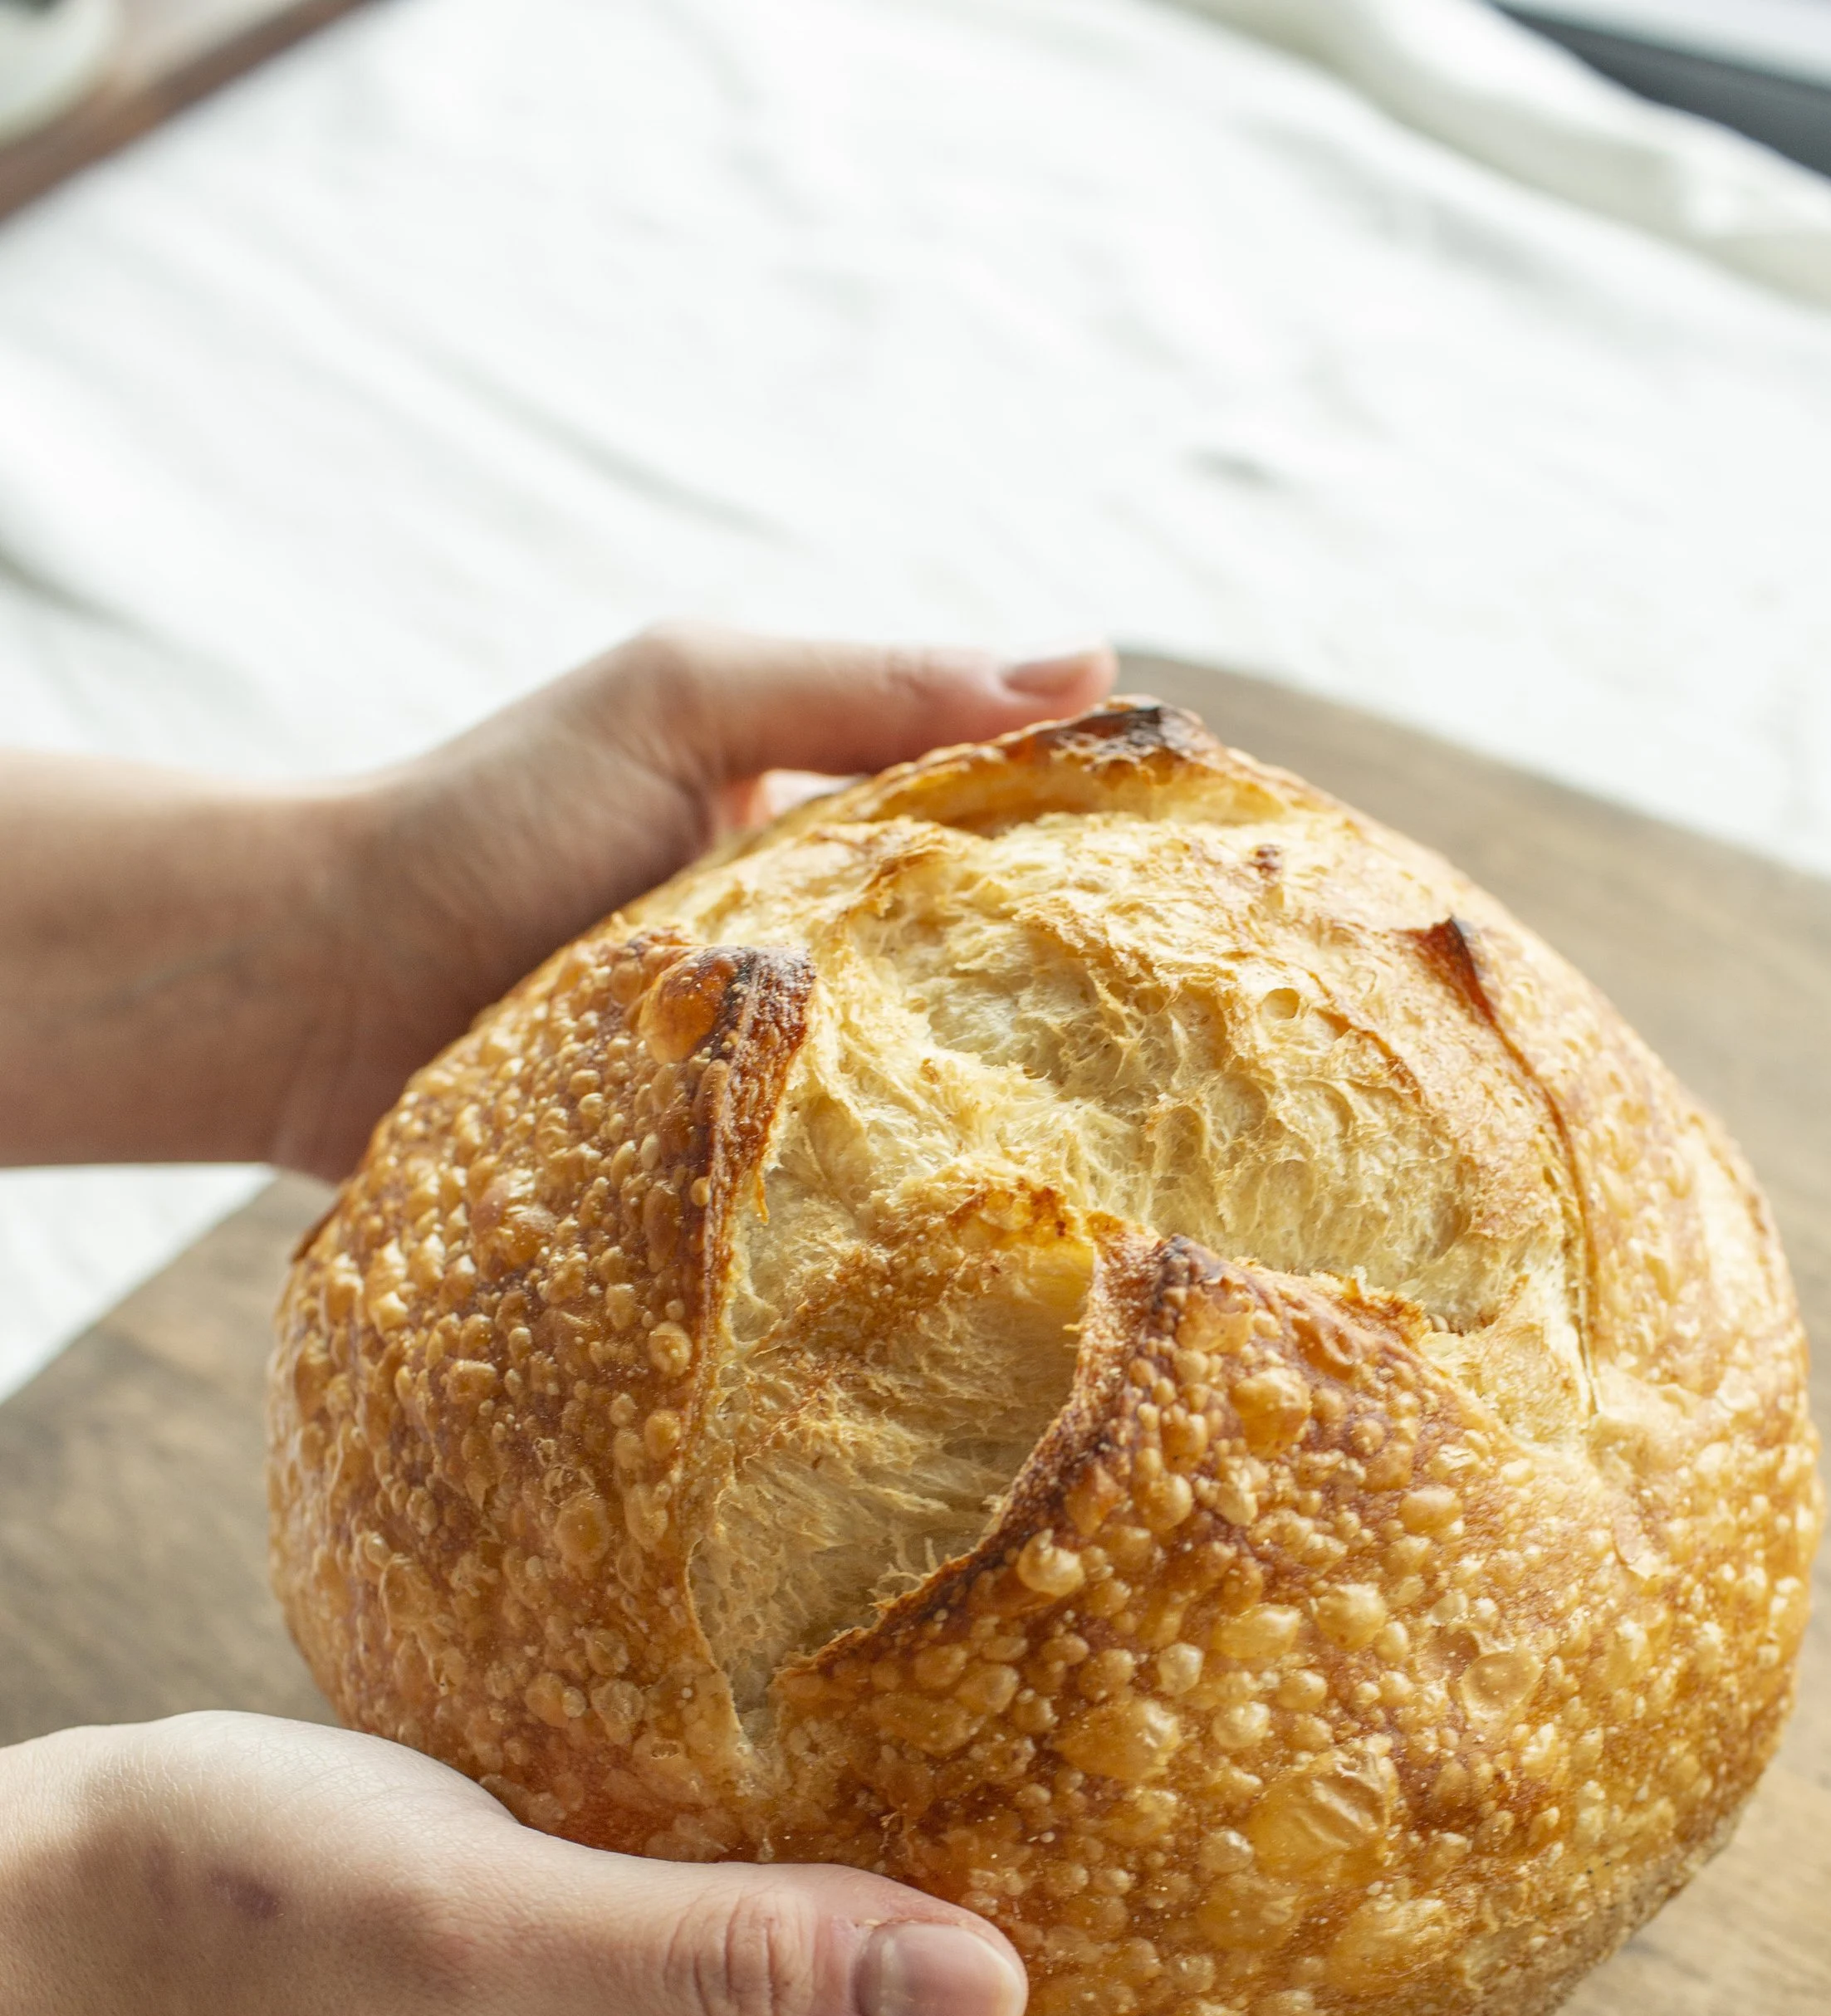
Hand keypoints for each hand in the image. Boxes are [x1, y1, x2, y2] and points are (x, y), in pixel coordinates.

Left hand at [0, 627, 1117, 1178]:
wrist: (310, 994)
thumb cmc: (485, 821)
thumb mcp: (684, 702)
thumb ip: (865, 685)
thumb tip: (1091, 659)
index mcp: (829, 847)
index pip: (1012, 856)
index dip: (1115, 880)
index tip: (1238, 915)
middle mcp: (819, 976)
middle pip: (991, 1004)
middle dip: (1090, 1036)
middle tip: (1226, 1079)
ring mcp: (776, 1099)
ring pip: (926, 1127)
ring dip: (1002, 1149)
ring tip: (1136, 1183)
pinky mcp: (724, 1208)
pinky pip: (831, 1223)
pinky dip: (893, 1234)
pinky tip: (982, 1259)